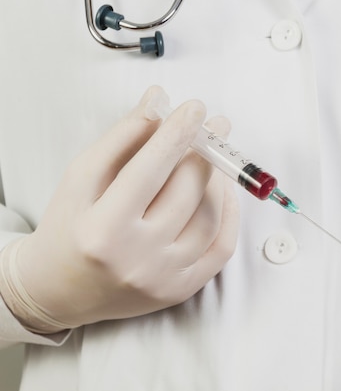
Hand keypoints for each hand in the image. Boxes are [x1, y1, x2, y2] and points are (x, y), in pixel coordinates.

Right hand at [0, 86, 238, 332]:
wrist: (60, 291)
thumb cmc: (68, 228)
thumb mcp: (80, 178)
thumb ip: (120, 138)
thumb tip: (158, 100)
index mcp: (101, 230)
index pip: (149, 171)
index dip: (176, 134)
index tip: (194, 108)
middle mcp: (135, 260)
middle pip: (185, 194)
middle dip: (205, 151)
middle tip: (215, 125)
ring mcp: (163, 280)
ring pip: (209, 219)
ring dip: (218, 179)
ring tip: (214, 155)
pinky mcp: (181, 291)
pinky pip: (221, 247)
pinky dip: (228, 214)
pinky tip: (222, 189)